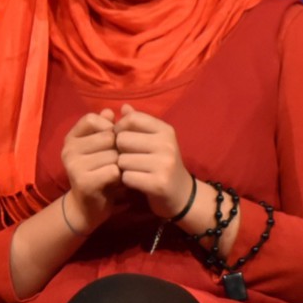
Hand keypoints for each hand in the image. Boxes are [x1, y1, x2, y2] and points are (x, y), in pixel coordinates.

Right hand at [61, 108, 126, 230]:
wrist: (89, 206)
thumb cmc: (100, 171)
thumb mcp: (102, 147)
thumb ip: (106, 128)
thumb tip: (110, 110)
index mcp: (71, 138)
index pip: (92, 119)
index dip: (109, 127)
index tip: (114, 140)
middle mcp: (68, 150)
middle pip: (107, 136)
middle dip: (119, 148)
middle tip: (118, 160)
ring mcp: (74, 166)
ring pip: (113, 154)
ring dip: (122, 163)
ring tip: (118, 171)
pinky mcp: (84, 182)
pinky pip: (113, 170)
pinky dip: (121, 176)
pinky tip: (117, 181)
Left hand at [112, 104, 193, 218]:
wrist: (182, 195)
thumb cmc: (163, 165)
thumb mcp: (155, 141)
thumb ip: (139, 124)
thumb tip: (124, 107)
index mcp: (166, 130)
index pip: (132, 119)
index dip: (119, 129)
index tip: (122, 140)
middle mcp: (167, 144)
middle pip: (122, 139)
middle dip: (120, 151)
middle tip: (128, 159)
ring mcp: (164, 164)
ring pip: (122, 160)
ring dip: (123, 168)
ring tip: (133, 171)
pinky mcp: (158, 183)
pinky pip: (127, 177)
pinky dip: (127, 181)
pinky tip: (136, 182)